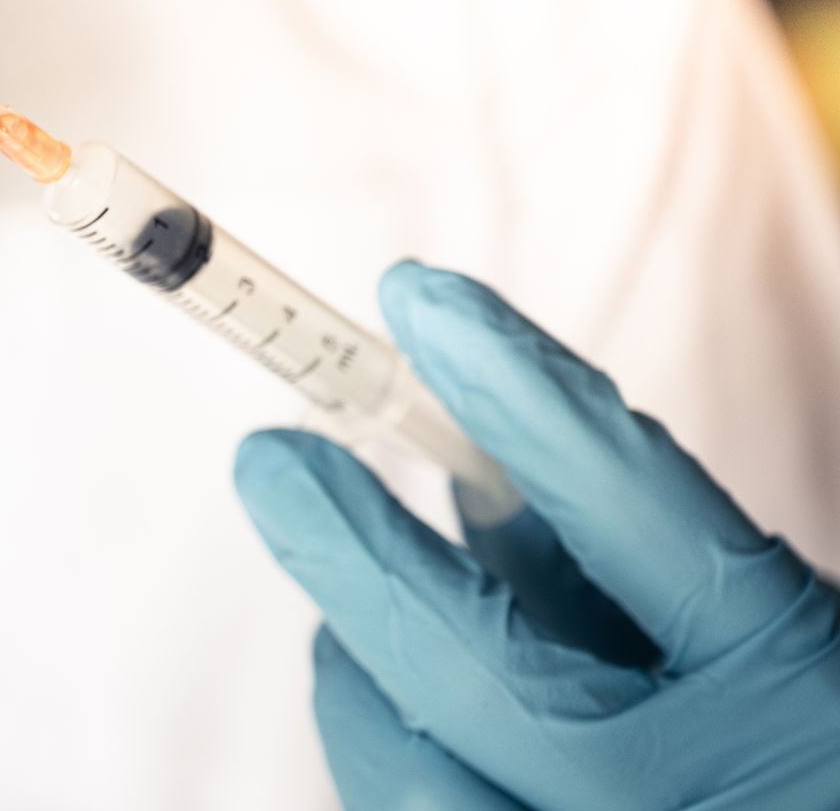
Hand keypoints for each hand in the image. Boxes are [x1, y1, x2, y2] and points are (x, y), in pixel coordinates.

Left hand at [234, 261, 839, 809]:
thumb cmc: (784, 754)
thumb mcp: (757, 644)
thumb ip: (618, 565)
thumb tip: (461, 465)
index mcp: (792, 688)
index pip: (634, 504)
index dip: (514, 389)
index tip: (418, 296)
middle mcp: (700, 794)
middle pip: (477, 667)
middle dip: (354, 551)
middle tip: (271, 458)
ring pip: (411, 778)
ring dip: (353, 672)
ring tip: (337, 621)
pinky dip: (379, 752)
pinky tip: (382, 710)